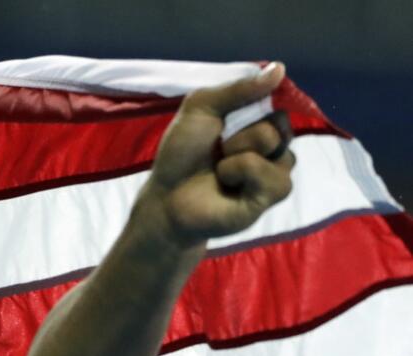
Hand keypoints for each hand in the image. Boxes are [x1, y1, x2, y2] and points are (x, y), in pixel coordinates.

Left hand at [142, 62, 295, 246]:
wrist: (167, 195)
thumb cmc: (181, 154)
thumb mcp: (201, 108)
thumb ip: (238, 88)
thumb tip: (280, 68)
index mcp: (257, 122)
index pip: (277, 101)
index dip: (256, 104)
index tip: (227, 114)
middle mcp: (270, 146)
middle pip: (279, 122)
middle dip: (243, 131)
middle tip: (218, 148)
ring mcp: (273, 171)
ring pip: (278, 146)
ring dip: (240, 153)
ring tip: (219, 170)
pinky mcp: (271, 196)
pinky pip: (274, 175)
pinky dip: (243, 174)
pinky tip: (228, 185)